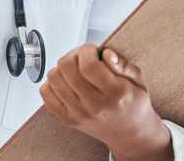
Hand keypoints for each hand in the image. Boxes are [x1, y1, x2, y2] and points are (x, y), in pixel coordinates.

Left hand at [40, 43, 173, 160]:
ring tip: (76, 71)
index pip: (88, 64)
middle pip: (66, 67)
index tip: (93, 50)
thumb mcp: (138, 81)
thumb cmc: (133, 103)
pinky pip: (45, 92)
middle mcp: (95, 106)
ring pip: (53, 76)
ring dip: (62, 68)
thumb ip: (123, 64)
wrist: (130, 135)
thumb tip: (105, 53)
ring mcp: (79, 114)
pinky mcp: (67, 119)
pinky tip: (67, 83)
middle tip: (84, 58)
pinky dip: (52, 83)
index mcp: (116, 93)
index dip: (87, 49)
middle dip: (73, 55)